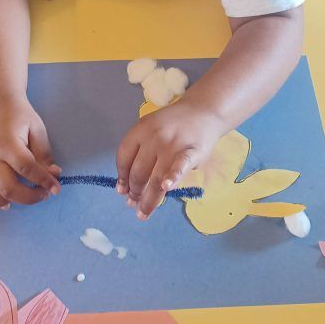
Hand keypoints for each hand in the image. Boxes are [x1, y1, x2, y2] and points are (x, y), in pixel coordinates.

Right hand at [0, 100, 60, 208]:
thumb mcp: (38, 130)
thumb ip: (44, 154)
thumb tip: (53, 175)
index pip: (26, 168)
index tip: (56, 188)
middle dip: (31, 196)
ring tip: (29, 195)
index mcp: (7, 144)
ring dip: (13, 201)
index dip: (43, 180)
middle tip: (46, 193)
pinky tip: (8, 201)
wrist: (0, 108)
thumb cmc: (21, 118)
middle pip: (8, 187)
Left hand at [116, 103, 222, 220]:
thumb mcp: (151, 128)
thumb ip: (138, 152)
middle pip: (139, 171)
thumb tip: (125, 186)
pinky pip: (180, 165)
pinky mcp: (192, 151)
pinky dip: (173, 176)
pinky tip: (167, 187)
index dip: (121, 176)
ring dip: (148, 199)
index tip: (121, 190)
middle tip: (133, 204)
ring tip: (142, 212)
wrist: (203, 111)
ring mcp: (173, 144)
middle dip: (134, 191)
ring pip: (157, 177)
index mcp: (141, 129)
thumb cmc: (173, 124)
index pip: (124, 157)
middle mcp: (154, 137)